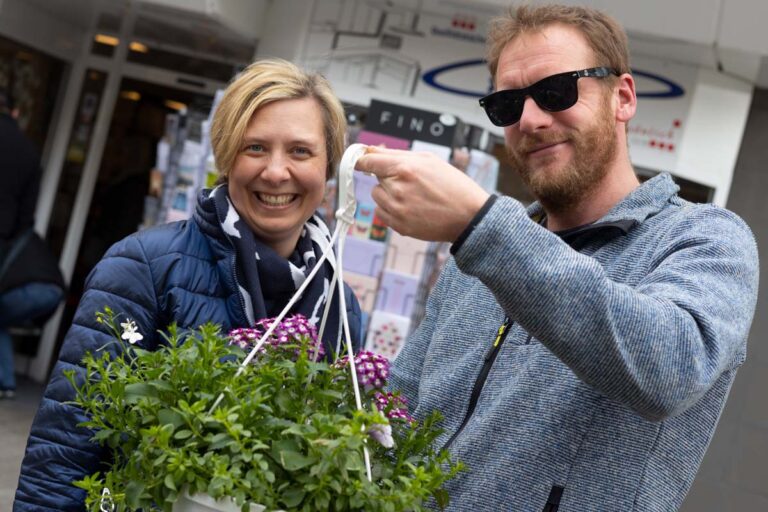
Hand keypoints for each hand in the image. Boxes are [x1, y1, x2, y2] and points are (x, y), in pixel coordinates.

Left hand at [354, 146, 489, 241]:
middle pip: (374, 178)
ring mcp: (397, 210)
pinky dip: (391, 209)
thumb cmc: (452, 185)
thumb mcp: (428, 160)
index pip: (367, 162)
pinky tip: (411, 208)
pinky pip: (381, 213)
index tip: (358, 160)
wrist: (469, 216)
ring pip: (376, 196)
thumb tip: (370, 149)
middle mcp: (397, 189)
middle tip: (411, 182)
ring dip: (388, 194)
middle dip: (387, 177)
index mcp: (404, 168)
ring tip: (412, 195)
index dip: (361, 160)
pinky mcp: (399, 226)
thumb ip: (396, 153)